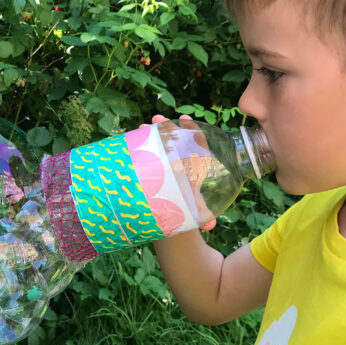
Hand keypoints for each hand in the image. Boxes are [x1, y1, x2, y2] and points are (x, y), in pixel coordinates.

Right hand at [149, 113, 216, 230]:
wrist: (175, 206)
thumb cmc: (188, 202)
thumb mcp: (194, 206)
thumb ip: (202, 213)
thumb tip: (210, 225)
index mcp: (195, 164)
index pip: (197, 142)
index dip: (192, 129)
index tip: (184, 119)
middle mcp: (181, 156)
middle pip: (176, 137)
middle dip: (167, 127)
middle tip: (157, 119)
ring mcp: (168, 157)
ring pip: (162, 140)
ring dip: (152, 131)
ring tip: (142, 126)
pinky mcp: (156, 161)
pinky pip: (150, 149)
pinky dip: (142, 141)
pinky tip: (135, 135)